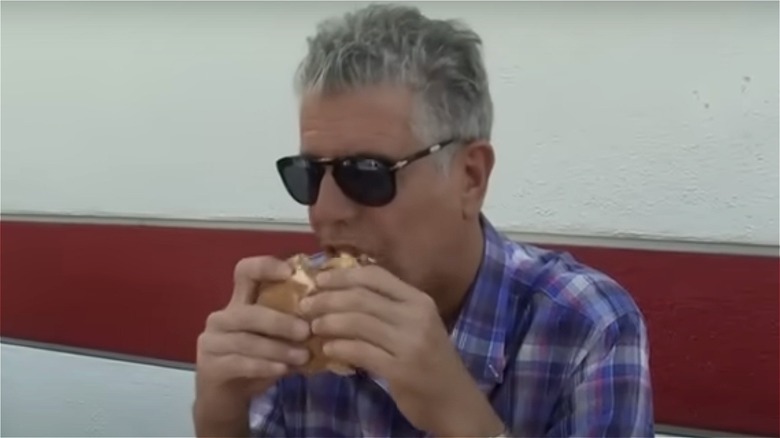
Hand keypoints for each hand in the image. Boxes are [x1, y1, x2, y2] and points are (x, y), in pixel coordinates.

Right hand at [195, 256, 311, 403]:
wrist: (225, 397)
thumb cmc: (255, 361)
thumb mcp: (276, 341)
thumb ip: (293, 328)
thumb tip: (327, 321)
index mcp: (239, 302)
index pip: (244, 271)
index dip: (265, 266)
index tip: (290, 272)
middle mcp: (222, 317)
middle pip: (249, 312)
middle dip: (280, 322)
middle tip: (307, 332)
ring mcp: (212, 341)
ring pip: (246, 340)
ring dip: (277, 348)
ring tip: (302, 357)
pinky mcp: (210, 365)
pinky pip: (239, 362)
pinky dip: (263, 365)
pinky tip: (282, 370)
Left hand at [299, 265, 504, 436]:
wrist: (456, 402)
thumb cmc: (431, 361)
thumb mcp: (416, 327)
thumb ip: (388, 309)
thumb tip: (343, 293)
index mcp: (419, 300)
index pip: (375, 275)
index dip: (342, 274)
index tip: (319, 279)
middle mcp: (416, 316)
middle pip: (361, 296)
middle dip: (327, 298)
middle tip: (305, 305)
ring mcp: (410, 343)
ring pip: (358, 322)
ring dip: (328, 322)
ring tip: (312, 327)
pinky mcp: (401, 369)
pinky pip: (361, 352)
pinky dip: (339, 348)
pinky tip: (327, 350)